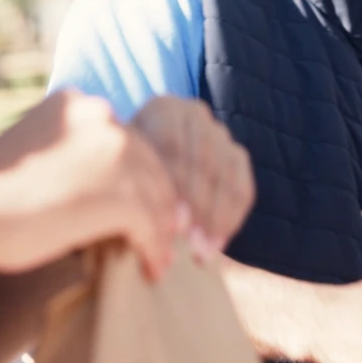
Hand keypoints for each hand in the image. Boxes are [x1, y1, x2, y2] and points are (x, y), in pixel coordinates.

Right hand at [0, 90, 182, 277]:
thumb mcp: (32, 154)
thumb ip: (68, 158)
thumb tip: (96, 188)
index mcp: (76, 103)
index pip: (125, 140)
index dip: (137, 176)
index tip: (142, 204)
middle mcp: (101, 117)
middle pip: (150, 163)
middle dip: (158, 202)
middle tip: (166, 234)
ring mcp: (115, 153)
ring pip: (157, 194)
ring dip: (162, 230)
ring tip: (160, 258)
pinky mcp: (121, 192)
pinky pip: (152, 224)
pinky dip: (155, 248)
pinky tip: (152, 268)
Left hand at [130, 96, 255, 254]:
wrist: (143, 161)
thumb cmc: (123, 171)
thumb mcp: (119, 168)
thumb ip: (126, 180)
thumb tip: (132, 215)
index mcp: (163, 110)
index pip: (174, 145)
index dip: (176, 187)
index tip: (173, 226)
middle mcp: (195, 114)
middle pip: (203, 163)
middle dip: (199, 209)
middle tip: (190, 246)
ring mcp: (220, 133)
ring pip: (226, 177)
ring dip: (217, 220)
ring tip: (204, 253)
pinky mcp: (237, 155)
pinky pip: (242, 188)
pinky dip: (232, 218)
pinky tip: (219, 243)